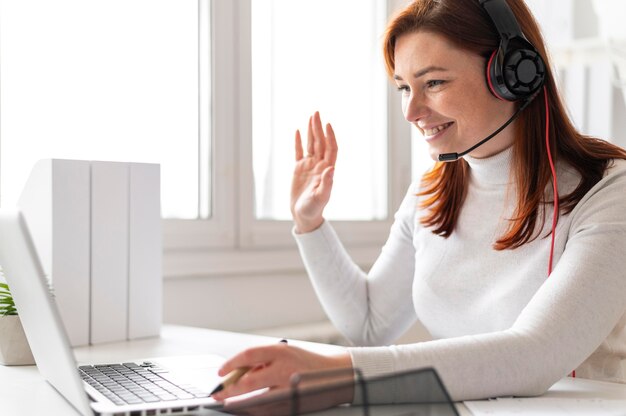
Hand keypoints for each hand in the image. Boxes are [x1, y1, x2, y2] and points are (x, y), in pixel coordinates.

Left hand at [211, 343, 351, 401]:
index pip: (248, 355)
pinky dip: (254, 410)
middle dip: (229, 390)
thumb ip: (263, 360)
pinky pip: (267, 411)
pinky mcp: (293, 404)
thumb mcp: (285, 352)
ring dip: (239, 403)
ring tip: (228, 403)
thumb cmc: (306, 363)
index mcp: (281, 352)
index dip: (230, 364)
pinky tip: (246, 409)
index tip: (221, 372)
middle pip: (249, 381)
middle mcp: (284, 369)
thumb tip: (238, 372)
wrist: (336, 376)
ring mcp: (289, 389)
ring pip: (255, 400)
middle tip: (218, 394)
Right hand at [291, 111, 337, 232]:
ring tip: (311, 116)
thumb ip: (327, 183)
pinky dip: (299, 142)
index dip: (330, 136)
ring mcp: (309, 166)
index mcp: (327, 170)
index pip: (331, 149)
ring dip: (311, 131)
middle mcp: (319, 165)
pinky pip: (299, 152)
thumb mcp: (321, 197)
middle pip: (321, 142)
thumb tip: (332, 168)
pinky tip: (299, 131)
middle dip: (319, 128)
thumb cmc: (314, 208)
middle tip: (316, 112)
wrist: (304, 215)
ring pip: (311, 144)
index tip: (327, 124)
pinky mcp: (299, 169)